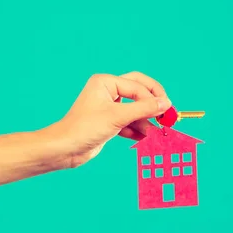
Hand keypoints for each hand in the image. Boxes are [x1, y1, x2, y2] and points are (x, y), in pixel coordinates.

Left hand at [53, 72, 170, 167]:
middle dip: (152, 104)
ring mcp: (108, 108)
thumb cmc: (84, 129)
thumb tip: (166, 103)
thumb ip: (143, 109)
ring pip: (134, 111)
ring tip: (157, 133)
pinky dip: (137, 130)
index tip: (166, 111)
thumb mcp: (117, 117)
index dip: (153, 97)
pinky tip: (145, 139)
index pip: (137, 85)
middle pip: (138, 92)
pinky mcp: (108, 124)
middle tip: (167, 114)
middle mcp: (107, 92)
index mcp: (106, 83)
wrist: (64, 149)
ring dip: (146, 122)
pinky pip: (128, 123)